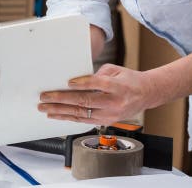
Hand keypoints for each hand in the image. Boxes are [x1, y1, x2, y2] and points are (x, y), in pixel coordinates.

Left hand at [38, 64, 159, 124]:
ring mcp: (110, 114)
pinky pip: (85, 120)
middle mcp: (114, 102)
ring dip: (60, 112)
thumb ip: (96, 75)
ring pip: (81, 114)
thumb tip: (75, 80)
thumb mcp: (114, 70)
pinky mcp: (107, 121)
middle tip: (45, 98)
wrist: (147, 94)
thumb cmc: (129, 79)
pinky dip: (69, 118)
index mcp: (117, 86)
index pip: (97, 84)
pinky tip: (57, 115)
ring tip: (45, 108)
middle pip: (84, 101)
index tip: (67, 82)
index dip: (81, 83)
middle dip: (61, 100)